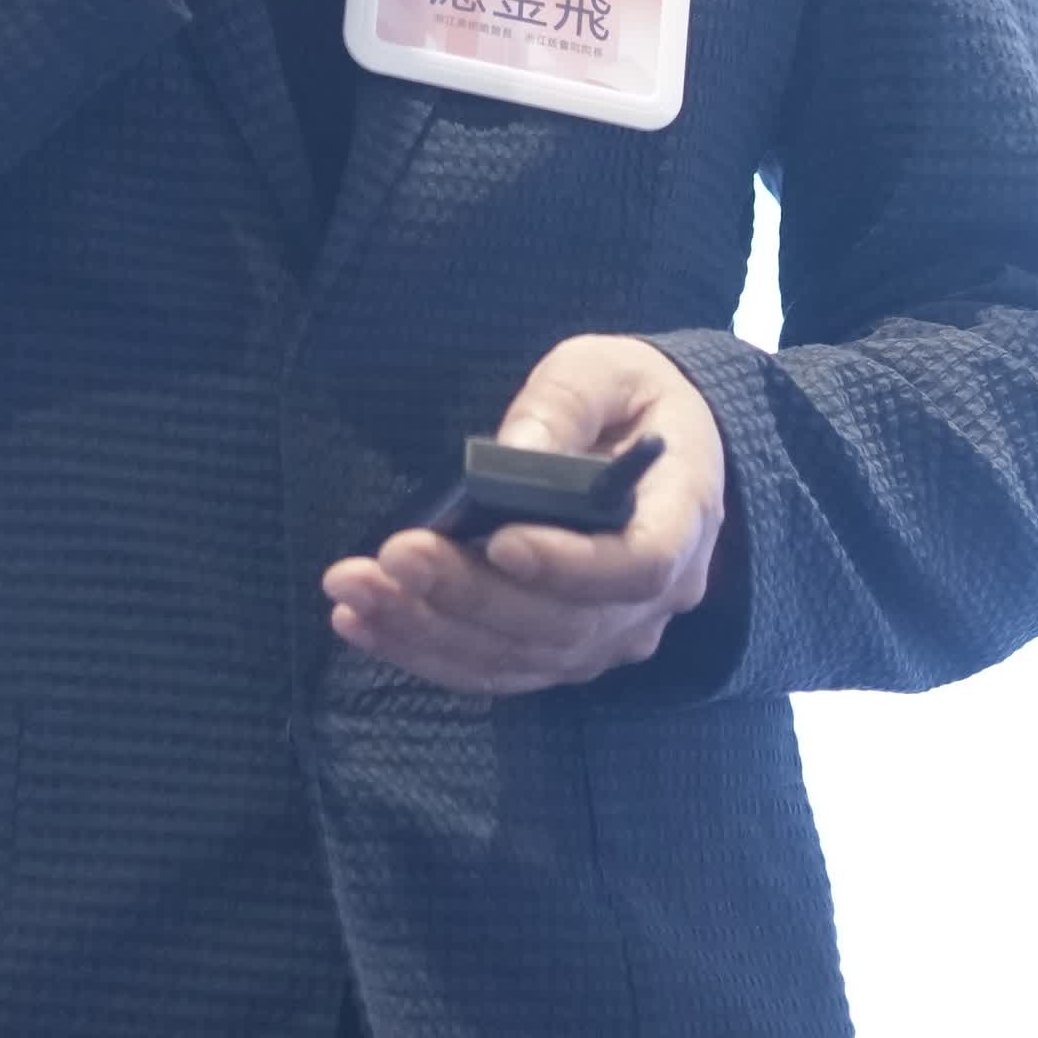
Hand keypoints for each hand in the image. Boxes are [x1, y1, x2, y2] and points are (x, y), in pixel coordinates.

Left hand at [321, 334, 726, 696]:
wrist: (658, 448)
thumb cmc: (632, 400)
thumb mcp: (608, 370)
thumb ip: (566, 403)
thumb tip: (509, 454)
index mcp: (683, 517)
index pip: (639, 564)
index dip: (569, 565)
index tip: (498, 541)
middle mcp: (652, 600)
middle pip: (561, 622)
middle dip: (468, 594)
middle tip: (392, 556)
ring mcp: (608, 637)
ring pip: (519, 656)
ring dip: (429, 631)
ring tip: (354, 594)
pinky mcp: (560, 653)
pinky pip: (494, 668)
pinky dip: (425, 651)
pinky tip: (362, 624)